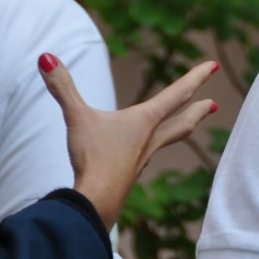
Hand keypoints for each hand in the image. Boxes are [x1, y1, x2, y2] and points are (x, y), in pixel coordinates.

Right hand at [37, 53, 219, 230]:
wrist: (96, 202)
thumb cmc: (93, 158)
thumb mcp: (76, 118)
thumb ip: (62, 88)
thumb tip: (45, 57)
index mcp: (145, 121)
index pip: (177, 93)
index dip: (196, 77)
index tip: (214, 66)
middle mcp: (150, 139)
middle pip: (182, 122)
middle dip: (198, 110)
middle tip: (214, 105)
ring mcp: (142, 159)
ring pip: (168, 140)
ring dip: (180, 129)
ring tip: (188, 125)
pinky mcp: (129, 174)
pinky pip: (146, 156)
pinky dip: (152, 148)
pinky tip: (142, 155)